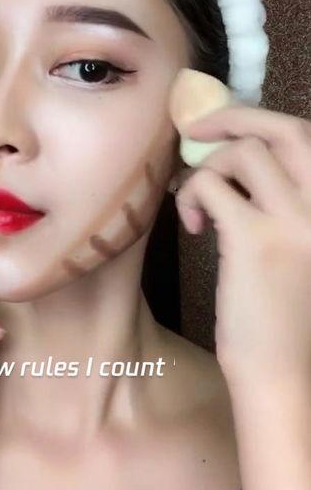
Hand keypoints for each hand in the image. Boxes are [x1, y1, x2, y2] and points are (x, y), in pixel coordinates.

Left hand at [174, 104, 310, 383]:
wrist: (282, 373)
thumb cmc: (285, 313)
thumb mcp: (300, 246)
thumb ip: (284, 201)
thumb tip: (239, 152)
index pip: (308, 137)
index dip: (263, 121)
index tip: (228, 125)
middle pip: (284, 128)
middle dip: (234, 117)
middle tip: (196, 130)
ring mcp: (294, 220)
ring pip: (242, 152)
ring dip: (207, 169)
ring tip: (197, 204)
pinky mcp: (254, 239)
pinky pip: (210, 185)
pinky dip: (191, 195)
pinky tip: (193, 226)